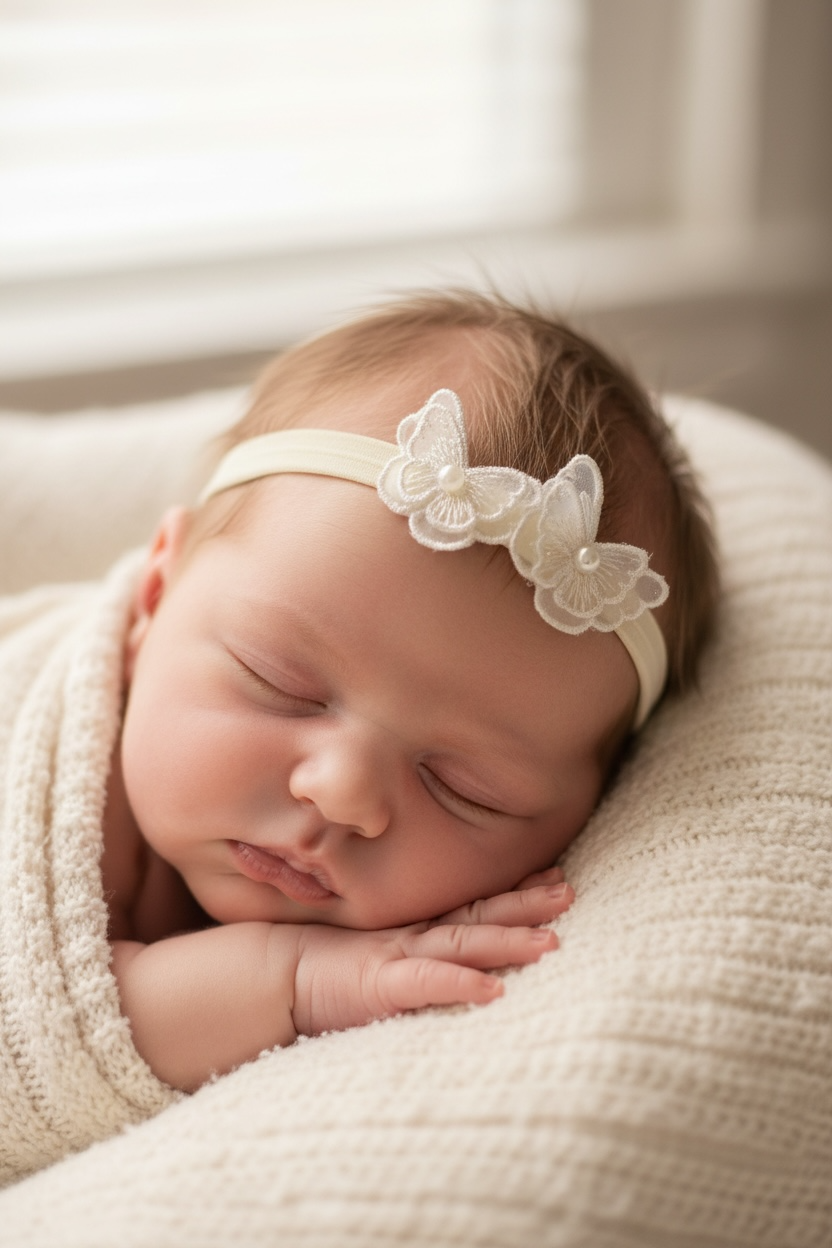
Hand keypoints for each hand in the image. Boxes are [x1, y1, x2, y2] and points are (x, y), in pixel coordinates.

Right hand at [290, 867, 572, 1037]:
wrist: (264, 977)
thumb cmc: (313, 964)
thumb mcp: (367, 948)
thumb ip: (402, 942)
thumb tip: (446, 941)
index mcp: (411, 929)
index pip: (471, 905)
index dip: (513, 891)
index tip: (554, 874)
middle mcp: (411, 938)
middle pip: (478, 916)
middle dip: (525, 903)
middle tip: (569, 889)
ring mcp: (398, 958)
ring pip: (464, 944)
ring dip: (508, 941)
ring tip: (551, 941)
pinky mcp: (381, 985)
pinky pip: (428, 984)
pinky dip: (460, 983)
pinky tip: (495, 990)